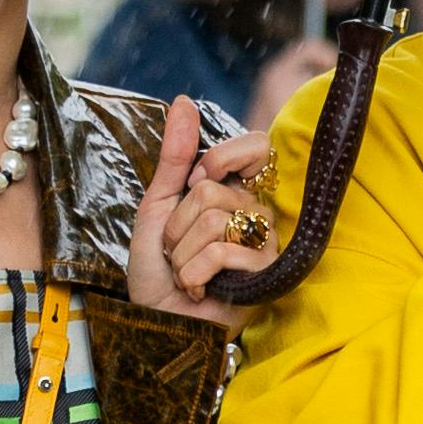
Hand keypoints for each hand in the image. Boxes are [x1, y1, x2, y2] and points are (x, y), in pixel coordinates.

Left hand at [125, 99, 285, 327]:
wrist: (157, 323)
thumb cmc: (158, 271)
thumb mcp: (158, 206)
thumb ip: (175, 156)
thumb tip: (184, 100)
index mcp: (236, 192)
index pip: (256, 146)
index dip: (220, 158)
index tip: (193, 185)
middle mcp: (257, 214)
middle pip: (212, 189)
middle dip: (177, 225)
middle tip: (177, 251)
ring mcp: (265, 244)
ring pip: (214, 219)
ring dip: (181, 253)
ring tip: (186, 274)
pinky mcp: (265, 276)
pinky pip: (222, 251)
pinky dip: (193, 273)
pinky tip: (198, 290)